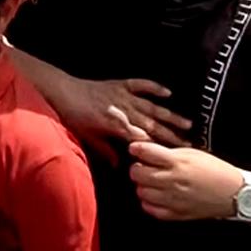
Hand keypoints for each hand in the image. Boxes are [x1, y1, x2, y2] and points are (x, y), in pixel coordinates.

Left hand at [53, 78, 192, 162]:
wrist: (61, 90)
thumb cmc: (72, 116)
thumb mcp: (87, 137)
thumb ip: (106, 150)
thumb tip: (121, 166)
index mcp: (116, 125)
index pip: (143, 139)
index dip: (159, 149)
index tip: (175, 157)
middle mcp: (123, 110)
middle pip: (152, 124)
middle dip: (171, 135)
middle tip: (189, 144)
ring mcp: (123, 96)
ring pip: (151, 107)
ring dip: (170, 115)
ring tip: (188, 124)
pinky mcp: (120, 84)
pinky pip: (141, 85)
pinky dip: (154, 87)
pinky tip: (168, 93)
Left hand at [128, 142, 241, 220]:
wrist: (235, 193)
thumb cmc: (215, 170)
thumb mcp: (192, 153)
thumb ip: (168, 152)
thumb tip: (146, 150)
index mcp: (178, 162)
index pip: (145, 152)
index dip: (136, 149)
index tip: (135, 149)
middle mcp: (173, 180)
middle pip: (137, 173)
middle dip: (136, 168)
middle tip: (143, 166)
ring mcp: (174, 199)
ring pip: (141, 192)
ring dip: (142, 185)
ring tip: (151, 182)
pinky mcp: (177, 214)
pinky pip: (150, 209)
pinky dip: (149, 202)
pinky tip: (156, 196)